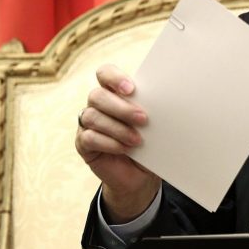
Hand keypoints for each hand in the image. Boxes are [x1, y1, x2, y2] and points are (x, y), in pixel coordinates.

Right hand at [74, 64, 159, 222]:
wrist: (142, 175)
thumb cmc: (150, 144)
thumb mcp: (154, 125)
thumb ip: (152, 109)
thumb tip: (165, 100)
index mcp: (114, 92)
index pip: (105, 73)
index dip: (114, 77)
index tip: (131, 89)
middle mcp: (98, 105)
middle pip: (97, 96)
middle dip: (121, 108)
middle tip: (144, 119)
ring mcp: (87, 124)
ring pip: (92, 116)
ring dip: (118, 128)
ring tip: (138, 140)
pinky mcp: (83, 144)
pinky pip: (89, 137)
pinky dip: (109, 143)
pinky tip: (124, 149)